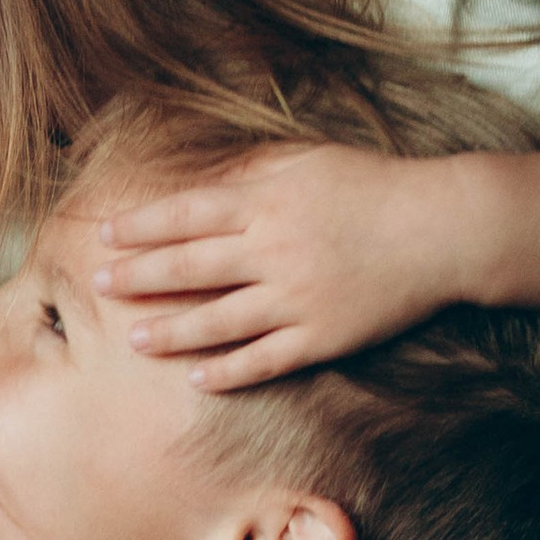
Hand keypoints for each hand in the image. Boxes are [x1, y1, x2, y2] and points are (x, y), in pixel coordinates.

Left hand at [91, 147, 478, 388]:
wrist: (442, 229)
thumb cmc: (375, 186)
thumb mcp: (309, 160)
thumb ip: (254, 171)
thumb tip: (203, 177)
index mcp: (267, 201)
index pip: (187, 214)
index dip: (141, 226)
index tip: (104, 235)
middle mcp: (273, 250)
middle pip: (191, 266)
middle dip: (139, 277)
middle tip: (98, 288)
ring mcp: (296, 297)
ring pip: (219, 320)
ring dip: (172, 331)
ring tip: (135, 339)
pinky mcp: (322, 335)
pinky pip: (264, 359)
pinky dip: (228, 371)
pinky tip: (197, 379)